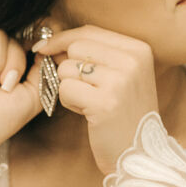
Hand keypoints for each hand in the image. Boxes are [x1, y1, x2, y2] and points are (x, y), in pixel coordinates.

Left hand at [33, 25, 158, 172]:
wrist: (142, 155)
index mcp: (139, 49)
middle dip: (67, 68)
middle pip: (75, 47)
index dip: (62, 39)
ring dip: (69, 88)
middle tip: (81, 89)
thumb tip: (50, 42)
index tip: (44, 48)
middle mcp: (132, 61)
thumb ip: (94, 54)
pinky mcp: (105, 103)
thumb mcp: (121, 75)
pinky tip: (88, 113)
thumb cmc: (125, 114)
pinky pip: (65, 90)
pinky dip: (69, 103)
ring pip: (67, 69)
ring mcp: (120, 81)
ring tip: (90, 102)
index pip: (89, 31)